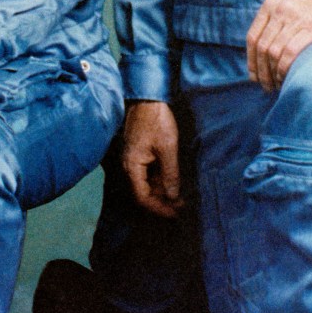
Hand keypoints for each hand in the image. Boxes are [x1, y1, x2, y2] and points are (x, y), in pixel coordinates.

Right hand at [123, 100, 182, 217]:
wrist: (147, 98)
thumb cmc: (156, 121)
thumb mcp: (168, 148)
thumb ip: (170, 174)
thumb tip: (173, 196)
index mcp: (132, 165)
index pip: (142, 197)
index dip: (158, 209)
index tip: (176, 214)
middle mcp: (129, 165)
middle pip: (143, 193)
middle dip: (162, 202)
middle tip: (182, 208)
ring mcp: (133, 159)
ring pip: (146, 184)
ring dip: (162, 192)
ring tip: (181, 197)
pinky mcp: (139, 154)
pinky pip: (147, 174)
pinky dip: (160, 181)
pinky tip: (173, 183)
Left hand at [245, 0, 311, 90]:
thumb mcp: (290, 4)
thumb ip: (274, 21)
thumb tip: (261, 52)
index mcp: (271, 3)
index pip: (252, 37)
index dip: (251, 60)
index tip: (254, 76)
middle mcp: (280, 9)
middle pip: (262, 47)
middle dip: (261, 71)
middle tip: (266, 86)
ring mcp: (297, 18)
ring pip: (273, 51)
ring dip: (272, 73)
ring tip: (277, 85)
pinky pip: (290, 52)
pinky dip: (285, 68)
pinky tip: (287, 77)